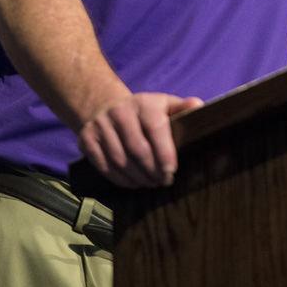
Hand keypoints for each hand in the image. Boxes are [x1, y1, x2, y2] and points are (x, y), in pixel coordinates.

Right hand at [76, 92, 202, 187]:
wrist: (103, 106)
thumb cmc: (143, 112)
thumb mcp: (163, 105)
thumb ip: (182, 107)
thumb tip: (199, 106)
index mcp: (143, 103)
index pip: (155, 128)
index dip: (164, 153)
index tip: (171, 172)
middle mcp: (119, 112)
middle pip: (137, 149)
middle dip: (152, 171)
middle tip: (162, 182)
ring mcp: (100, 125)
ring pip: (120, 161)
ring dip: (137, 178)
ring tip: (149, 183)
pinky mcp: (86, 139)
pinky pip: (104, 167)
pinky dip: (120, 180)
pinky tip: (132, 182)